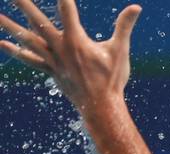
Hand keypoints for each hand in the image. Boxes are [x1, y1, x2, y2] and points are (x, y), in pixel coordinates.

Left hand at [0, 1, 140, 111]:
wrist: (101, 108)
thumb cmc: (112, 80)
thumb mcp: (120, 51)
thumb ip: (124, 27)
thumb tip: (137, 8)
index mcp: (76, 40)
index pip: (66, 9)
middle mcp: (59, 47)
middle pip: (37, 20)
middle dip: (23, 4)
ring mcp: (52, 59)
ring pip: (26, 38)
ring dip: (9, 26)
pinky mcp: (50, 70)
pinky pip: (29, 58)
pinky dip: (15, 51)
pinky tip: (2, 43)